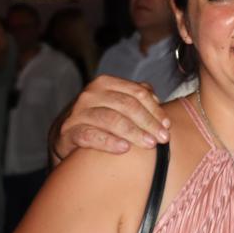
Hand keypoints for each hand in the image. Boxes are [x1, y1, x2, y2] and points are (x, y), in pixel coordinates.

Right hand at [52, 76, 170, 160]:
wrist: (65, 139)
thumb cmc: (98, 122)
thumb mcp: (116, 106)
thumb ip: (135, 98)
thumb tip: (156, 98)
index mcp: (105, 83)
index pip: (137, 93)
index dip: (155, 109)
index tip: (168, 125)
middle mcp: (89, 94)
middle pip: (127, 105)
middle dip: (148, 122)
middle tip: (163, 138)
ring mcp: (76, 113)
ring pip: (111, 119)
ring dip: (134, 132)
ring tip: (149, 144)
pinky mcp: (66, 132)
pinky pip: (90, 135)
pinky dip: (109, 141)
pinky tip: (124, 149)